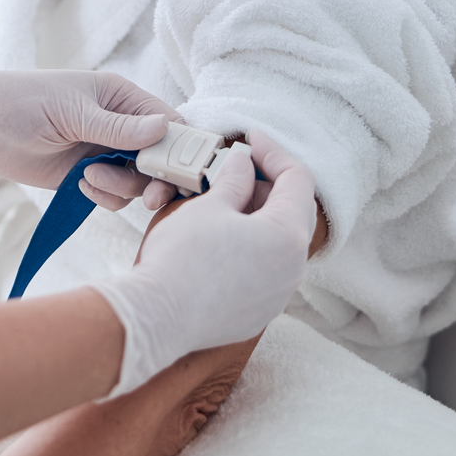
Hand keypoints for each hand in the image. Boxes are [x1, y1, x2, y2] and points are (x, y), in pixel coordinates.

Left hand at [0, 65, 177, 187]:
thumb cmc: (18, 102)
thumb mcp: (70, 111)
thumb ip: (118, 128)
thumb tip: (164, 130)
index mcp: (120, 97)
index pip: (169, 123)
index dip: (180, 149)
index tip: (175, 174)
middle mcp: (118, 124)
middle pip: (160, 158)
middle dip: (155, 178)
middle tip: (148, 197)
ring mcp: (102, 151)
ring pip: (138, 181)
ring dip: (122, 187)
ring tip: (88, 177)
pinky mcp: (85, 175)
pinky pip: (113, 195)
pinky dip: (104, 197)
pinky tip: (79, 185)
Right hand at [93, 131, 316, 395]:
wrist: (157, 317)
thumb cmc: (183, 257)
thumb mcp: (209, 206)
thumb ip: (234, 181)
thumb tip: (243, 165)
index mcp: (287, 236)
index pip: (297, 180)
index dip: (274, 152)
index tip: (250, 139)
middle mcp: (293, 270)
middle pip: (290, 212)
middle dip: (263, 185)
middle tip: (232, 169)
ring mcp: (277, 296)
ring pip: (276, 243)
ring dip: (253, 216)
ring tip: (219, 202)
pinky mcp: (257, 313)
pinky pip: (263, 270)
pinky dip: (247, 246)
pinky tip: (216, 238)